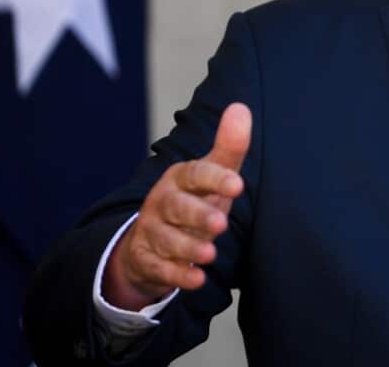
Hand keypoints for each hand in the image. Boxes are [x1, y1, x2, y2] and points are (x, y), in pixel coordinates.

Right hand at [102, 103, 251, 309]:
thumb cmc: (193, 201)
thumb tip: (241, 108)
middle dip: (198, 215)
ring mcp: (152, 231)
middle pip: (177, 207)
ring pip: (167, 239)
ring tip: (210, 254)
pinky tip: (196, 280)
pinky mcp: (147, 259)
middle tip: (221, 224)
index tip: (237, 183)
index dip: (214, 178)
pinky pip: (159, 269)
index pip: (195, 174)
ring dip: (188, 247)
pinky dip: (176, 275)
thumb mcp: (212, 175)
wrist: (151, 240)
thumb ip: (229, 147)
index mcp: (180, 178)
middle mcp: (162, 202)